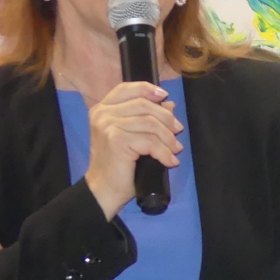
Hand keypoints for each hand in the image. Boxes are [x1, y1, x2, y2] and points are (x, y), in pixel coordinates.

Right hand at [84, 82, 182, 219]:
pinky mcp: (117, 140)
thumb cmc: (118, 165)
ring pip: (150, 123)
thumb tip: (169, 104)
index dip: (148, 89)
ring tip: (175, 149)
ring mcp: (108, 126)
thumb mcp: (133, 137)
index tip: (165, 97)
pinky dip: (164, 152)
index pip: (127, 89)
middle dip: (166, 118)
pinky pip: (150, 142)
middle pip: (144, 105)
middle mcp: (102, 114)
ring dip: (168, 138)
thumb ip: (146, 118)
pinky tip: (170, 161)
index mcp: (102, 109)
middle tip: (178, 131)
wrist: (104, 190)